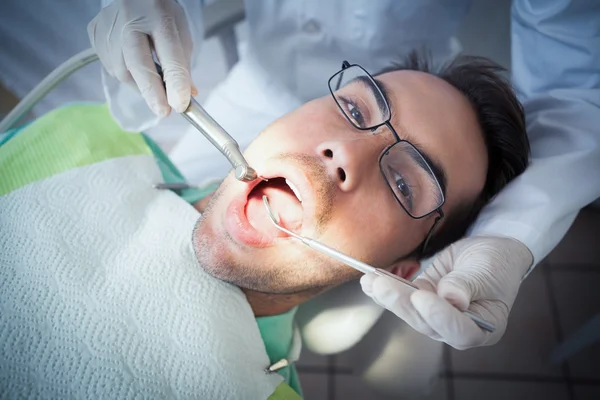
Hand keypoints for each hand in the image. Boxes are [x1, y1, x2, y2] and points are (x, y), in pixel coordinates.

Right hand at [88, 0, 195, 116]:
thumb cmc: (160, 15)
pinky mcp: (94, 33)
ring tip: (151, 80)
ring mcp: (108, 27)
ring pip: (122, 71)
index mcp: (158, 15)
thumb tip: (186, 96)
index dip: (175, 82)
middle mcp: (129, 19)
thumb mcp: (180, 32)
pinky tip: (133, 65)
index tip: (181, 105)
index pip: (169, 52)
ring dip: (140, 85)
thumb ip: (182, 64)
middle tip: (164, 112)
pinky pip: (111, 67)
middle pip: (138, 63)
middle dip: (152, 93)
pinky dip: (127, 74)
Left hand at [360, 236, 532, 349]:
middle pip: (427, 322)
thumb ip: (467, 285)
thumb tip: (450, 299)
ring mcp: (437, 317)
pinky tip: (368, 282)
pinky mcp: (422, 303)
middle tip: (381, 284)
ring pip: (411, 311)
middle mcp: (457, 328)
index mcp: (484, 328)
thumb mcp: (488, 271)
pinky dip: (385, 290)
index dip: (439, 316)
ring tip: (370, 281)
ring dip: (389, 296)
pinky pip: (403, 299)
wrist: (488, 252)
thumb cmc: (495, 263)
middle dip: (402, 302)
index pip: (460, 331)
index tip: (421, 297)